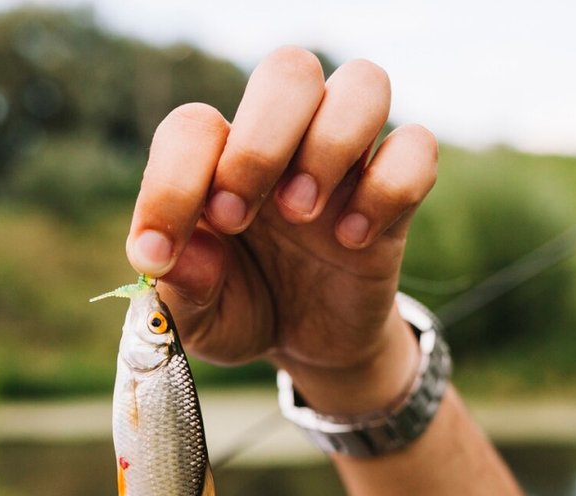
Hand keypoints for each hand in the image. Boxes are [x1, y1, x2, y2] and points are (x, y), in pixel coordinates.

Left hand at [126, 46, 438, 414]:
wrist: (309, 345)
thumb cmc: (243, 307)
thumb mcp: (199, 319)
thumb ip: (178, 291)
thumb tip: (176, 258)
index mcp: (220, 158)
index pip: (193, 126)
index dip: (170, 183)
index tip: (159, 254)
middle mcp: (286, 141)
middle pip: (289, 71)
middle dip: (259, 144)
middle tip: (236, 219)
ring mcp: (345, 162)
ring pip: (365, 84)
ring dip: (329, 145)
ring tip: (302, 214)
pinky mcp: (395, 196)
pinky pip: (417, 147)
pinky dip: (388, 188)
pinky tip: (353, 239)